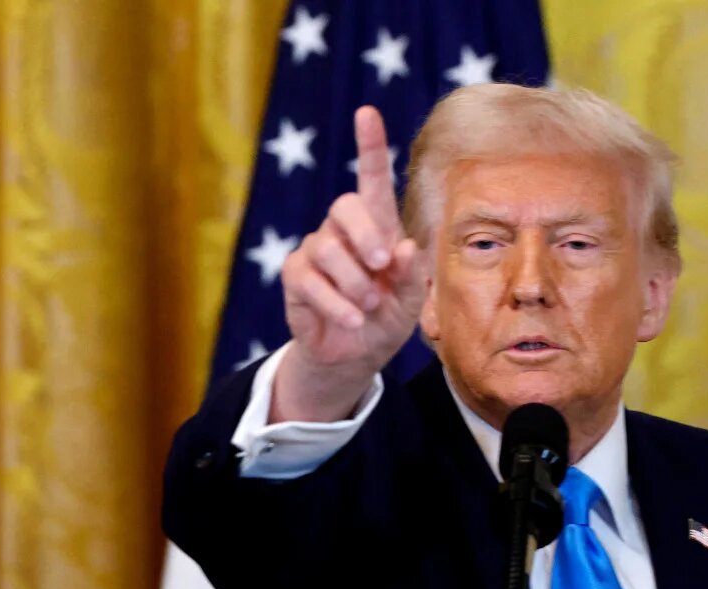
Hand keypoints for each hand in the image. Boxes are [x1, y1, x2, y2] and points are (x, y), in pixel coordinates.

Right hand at [274, 105, 428, 422]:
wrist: (355, 355)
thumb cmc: (386, 319)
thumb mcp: (410, 302)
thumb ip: (411, 275)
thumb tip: (403, 247)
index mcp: (377, 226)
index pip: (372, 178)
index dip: (369, 145)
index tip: (367, 113)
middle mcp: (343, 230)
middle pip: (345, 206)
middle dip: (366, 236)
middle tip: (382, 268)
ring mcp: (315, 249)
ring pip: (327, 249)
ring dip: (355, 283)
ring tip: (368, 307)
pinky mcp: (296, 276)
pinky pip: (309, 280)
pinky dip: (336, 304)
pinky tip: (352, 320)